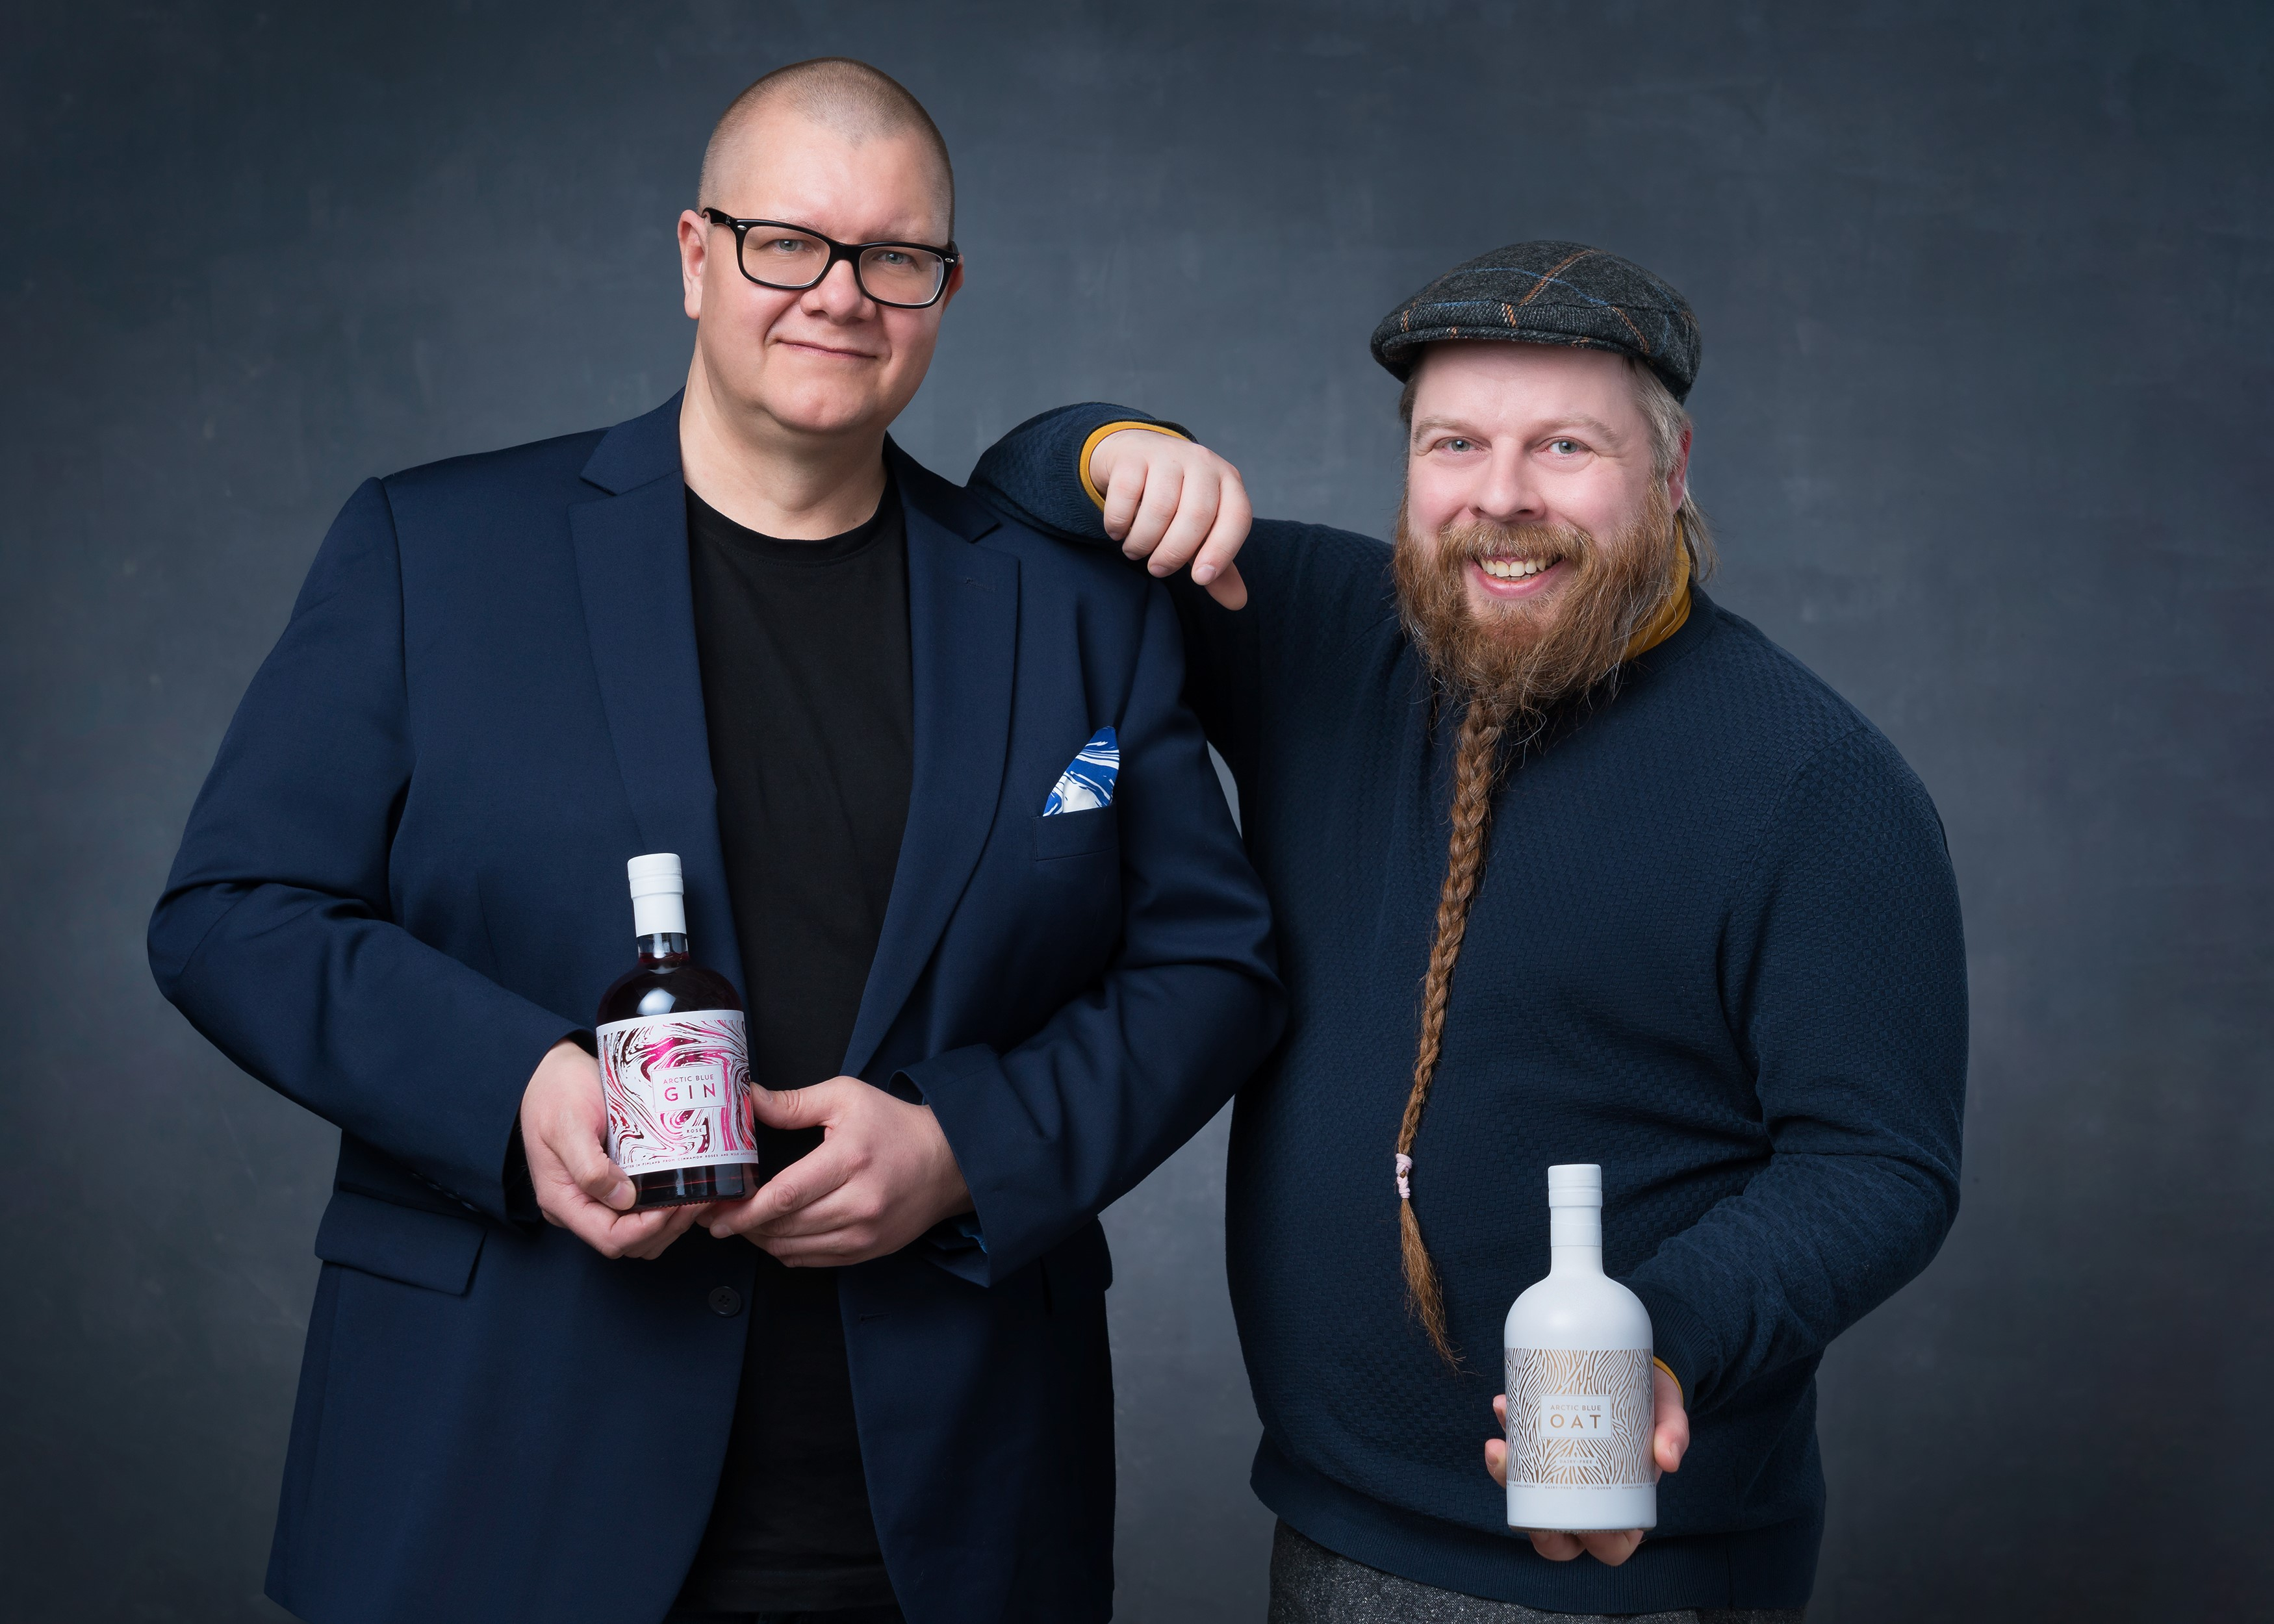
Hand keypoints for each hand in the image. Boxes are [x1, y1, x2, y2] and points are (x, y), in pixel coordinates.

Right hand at [519, 1040, 704, 1259]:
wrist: (552, 1071)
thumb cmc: (556, 1092)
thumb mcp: (568, 1125)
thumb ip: (589, 1166)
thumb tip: (623, 1199)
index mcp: (563, 1200)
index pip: (609, 1238)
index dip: (645, 1229)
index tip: (673, 1206)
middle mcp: (579, 1205)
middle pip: (629, 1242)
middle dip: (666, 1228)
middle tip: (696, 1199)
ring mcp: (596, 1197)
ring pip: (640, 1234)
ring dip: (670, 1223)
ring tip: (696, 1196)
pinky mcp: (613, 1183)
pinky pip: (641, 1211)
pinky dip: (666, 1209)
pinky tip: (685, 1188)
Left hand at [705, 1077, 972, 1265]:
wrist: (948, 1161)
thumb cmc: (895, 1125)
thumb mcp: (846, 1098)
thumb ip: (793, 1103)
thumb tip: (744, 1100)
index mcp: (850, 1160)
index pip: (785, 1195)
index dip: (743, 1210)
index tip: (715, 1211)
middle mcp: (859, 1203)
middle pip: (784, 1227)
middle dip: (742, 1226)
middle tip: (715, 1217)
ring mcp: (865, 1233)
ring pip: (794, 1249)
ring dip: (761, 1240)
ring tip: (742, 1224)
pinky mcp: (868, 1250)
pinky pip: (814, 1261)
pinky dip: (786, 1252)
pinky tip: (774, 1235)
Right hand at [1089, 428, 1251, 608]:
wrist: (1135, 454)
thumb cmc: (1175, 499)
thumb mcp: (1201, 530)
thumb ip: (1218, 564)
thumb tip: (1237, 602)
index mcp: (1228, 482)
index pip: (1237, 517)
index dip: (1221, 552)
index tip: (1200, 579)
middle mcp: (1202, 463)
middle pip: (1196, 516)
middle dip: (1174, 552)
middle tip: (1157, 570)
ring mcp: (1167, 454)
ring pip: (1159, 508)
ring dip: (1143, 541)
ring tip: (1135, 551)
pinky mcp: (1133, 455)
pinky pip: (1126, 496)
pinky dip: (1119, 523)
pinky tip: (1118, 531)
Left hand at [1486, 1364, 1689, 1567]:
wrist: (1640, 1368)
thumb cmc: (1657, 1405)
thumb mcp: (1669, 1416)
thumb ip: (1674, 1433)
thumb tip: (1668, 1460)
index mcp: (1623, 1508)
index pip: (1609, 1546)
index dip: (1595, 1544)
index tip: (1586, 1524)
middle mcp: (1587, 1498)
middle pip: (1557, 1534)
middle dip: (1534, 1523)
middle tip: (1532, 1489)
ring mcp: (1560, 1473)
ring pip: (1528, 1494)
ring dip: (1506, 1474)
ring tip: (1500, 1446)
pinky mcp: (1542, 1443)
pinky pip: (1518, 1450)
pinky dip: (1508, 1431)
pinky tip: (1503, 1407)